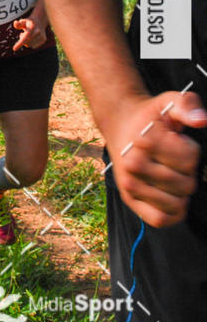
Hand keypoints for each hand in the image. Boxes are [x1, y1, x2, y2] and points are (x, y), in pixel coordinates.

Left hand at [12, 14, 47, 50]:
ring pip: (30, 45)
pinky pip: (33, 46)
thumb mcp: (22, 21)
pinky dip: (31, 43)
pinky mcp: (43, 40)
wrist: (40, 20)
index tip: (14, 49)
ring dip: (26, 42)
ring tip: (28, 35)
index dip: (20, 43)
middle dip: (22, 40)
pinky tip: (32, 37)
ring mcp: (42, 36)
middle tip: (22, 33)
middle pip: (26, 42)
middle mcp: (38, 31)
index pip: (25, 37)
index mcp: (32, 26)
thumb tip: (15, 23)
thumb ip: (18, 24)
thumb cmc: (28, 22)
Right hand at [107, 91, 206, 227]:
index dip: (192, 151)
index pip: (190, 159)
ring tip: (171, 175)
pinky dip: (172, 214)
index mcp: (145, 140)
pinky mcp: (129, 199)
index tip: (177, 141)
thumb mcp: (170, 102)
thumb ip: (188, 105)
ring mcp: (130, 184)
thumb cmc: (151, 117)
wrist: (121, 124)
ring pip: (176, 204)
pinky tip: (173, 198)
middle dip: (188, 172)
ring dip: (182, 192)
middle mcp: (133, 164)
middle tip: (173, 159)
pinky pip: (159, 219)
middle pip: (186, 184)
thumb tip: (201, 121)